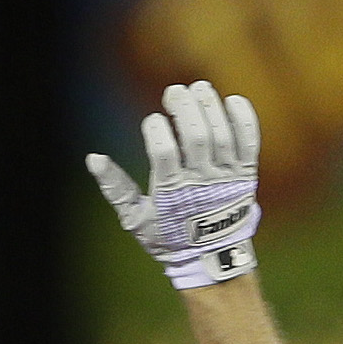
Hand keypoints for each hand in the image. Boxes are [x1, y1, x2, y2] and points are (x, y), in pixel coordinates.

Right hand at [87, 81, 262, 289]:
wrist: (212, 256)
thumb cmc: (168, 236)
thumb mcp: (134, 217)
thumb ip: (115, 187)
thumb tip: (93, 158)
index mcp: (172, 192)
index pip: (164, 153)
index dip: (157, 131)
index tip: (151, 120)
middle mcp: (202, 181)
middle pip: (196, 136)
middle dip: (185, 109)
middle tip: (174, 91)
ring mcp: (227, 176)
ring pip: (221, 134)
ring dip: (209, 107)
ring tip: (198, 88)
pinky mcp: (247, 173)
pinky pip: (248, 141)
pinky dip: (243, 118)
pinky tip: (231, 100)